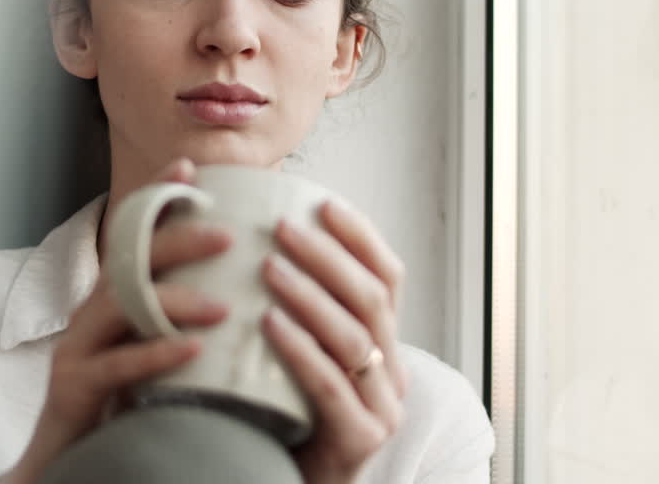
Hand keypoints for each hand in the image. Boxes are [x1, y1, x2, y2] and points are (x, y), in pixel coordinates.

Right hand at [6, 159, 230, 483]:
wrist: (65, 465)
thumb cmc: (121, 406)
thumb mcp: (153, 351)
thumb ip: (180, 319)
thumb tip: (241, 294)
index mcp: (113, 298)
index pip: (136, 236)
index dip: (159, 198)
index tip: (192, 166)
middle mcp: (91, 312)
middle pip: (131, 260)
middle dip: (178, 240)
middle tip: (229, 235)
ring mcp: (76, 346)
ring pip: (123, 306)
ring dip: (175, 300)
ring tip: (225, 306)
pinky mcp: (72, 386)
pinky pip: (116, 364)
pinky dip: (156, 353)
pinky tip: (194, 350)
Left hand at [260, 198, 406, 483]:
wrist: (288, 483)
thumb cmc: (286, 414)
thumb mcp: (300, 353)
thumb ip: (297, 307)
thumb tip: (263, 240)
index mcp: (386, 344)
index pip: (388, 277)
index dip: (360, 236)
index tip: (324, 202)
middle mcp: (394, 372)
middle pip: (371, 299)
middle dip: (328, 256)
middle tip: (282, 226)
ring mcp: (383, 409)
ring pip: (355, 337)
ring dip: (311, 295)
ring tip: (269, 266)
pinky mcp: (360, 441)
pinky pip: (331, 385)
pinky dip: (301, 348)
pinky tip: (269, 322)